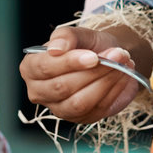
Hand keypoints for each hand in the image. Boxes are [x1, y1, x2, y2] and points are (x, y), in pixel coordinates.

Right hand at [20, 25, 143, 122]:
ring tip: (121, 65)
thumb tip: (56, 49)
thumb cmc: (87, 45)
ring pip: (78, 102)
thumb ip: (65, 36)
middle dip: (91, 72)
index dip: (69, 62)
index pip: (45, 67)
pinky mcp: (79, 119)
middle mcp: (39, 91)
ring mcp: (58, 109)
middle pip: (61, 87)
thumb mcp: (78, 34)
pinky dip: (113, 92)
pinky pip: (96, 110)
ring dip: (104, 83)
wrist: (108, 58)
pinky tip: (122, 77)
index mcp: (31, 67)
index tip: (93, 56)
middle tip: (116, 56)